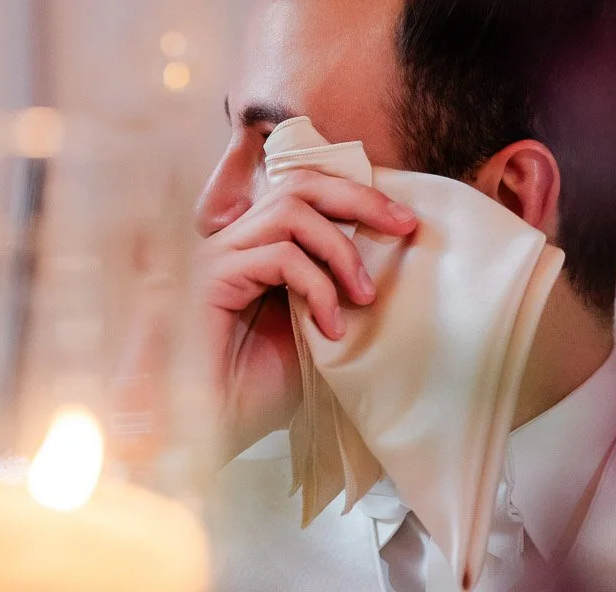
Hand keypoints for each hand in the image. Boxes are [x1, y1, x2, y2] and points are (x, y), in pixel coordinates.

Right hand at [193, 169, 417, 460]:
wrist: (210, 428)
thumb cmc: (258, 390)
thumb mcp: (312, 331)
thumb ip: (334, 290)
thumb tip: (386, 265)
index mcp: (259, 248)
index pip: (306, 194)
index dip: (357, 197)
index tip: (405, 221)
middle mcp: (236, 242)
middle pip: (300, 186)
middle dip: (359, 198)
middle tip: (404, 225)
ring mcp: (220, 255)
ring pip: (291, 212)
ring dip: (341, 250)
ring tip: (365, 296)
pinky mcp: (213, 276)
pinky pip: (281, 257)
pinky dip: (318, 287)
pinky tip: (330, 329)